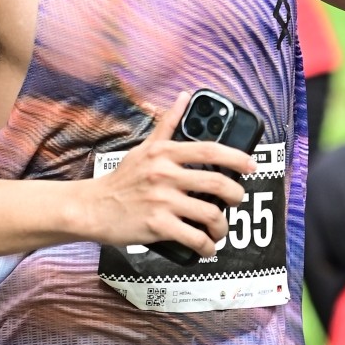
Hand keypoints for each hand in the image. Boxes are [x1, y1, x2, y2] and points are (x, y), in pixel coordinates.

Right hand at [84, 92, 256, 256]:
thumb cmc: (122, 179)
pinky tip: (207, 247)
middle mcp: (165, 175)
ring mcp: (162, 201)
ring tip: (220, 229)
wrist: (93, 208)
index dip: (236, 157)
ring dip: (222, 226)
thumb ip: (167, 125)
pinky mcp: (157, 226)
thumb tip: (184, 97)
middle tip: (236, 200)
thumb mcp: (144, 147)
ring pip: (210, 214)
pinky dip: (206, 247)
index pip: (209, 149)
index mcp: (164, 153)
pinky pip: (194, 238)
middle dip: (236, 194)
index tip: (251, 165)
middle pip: (217, 182)